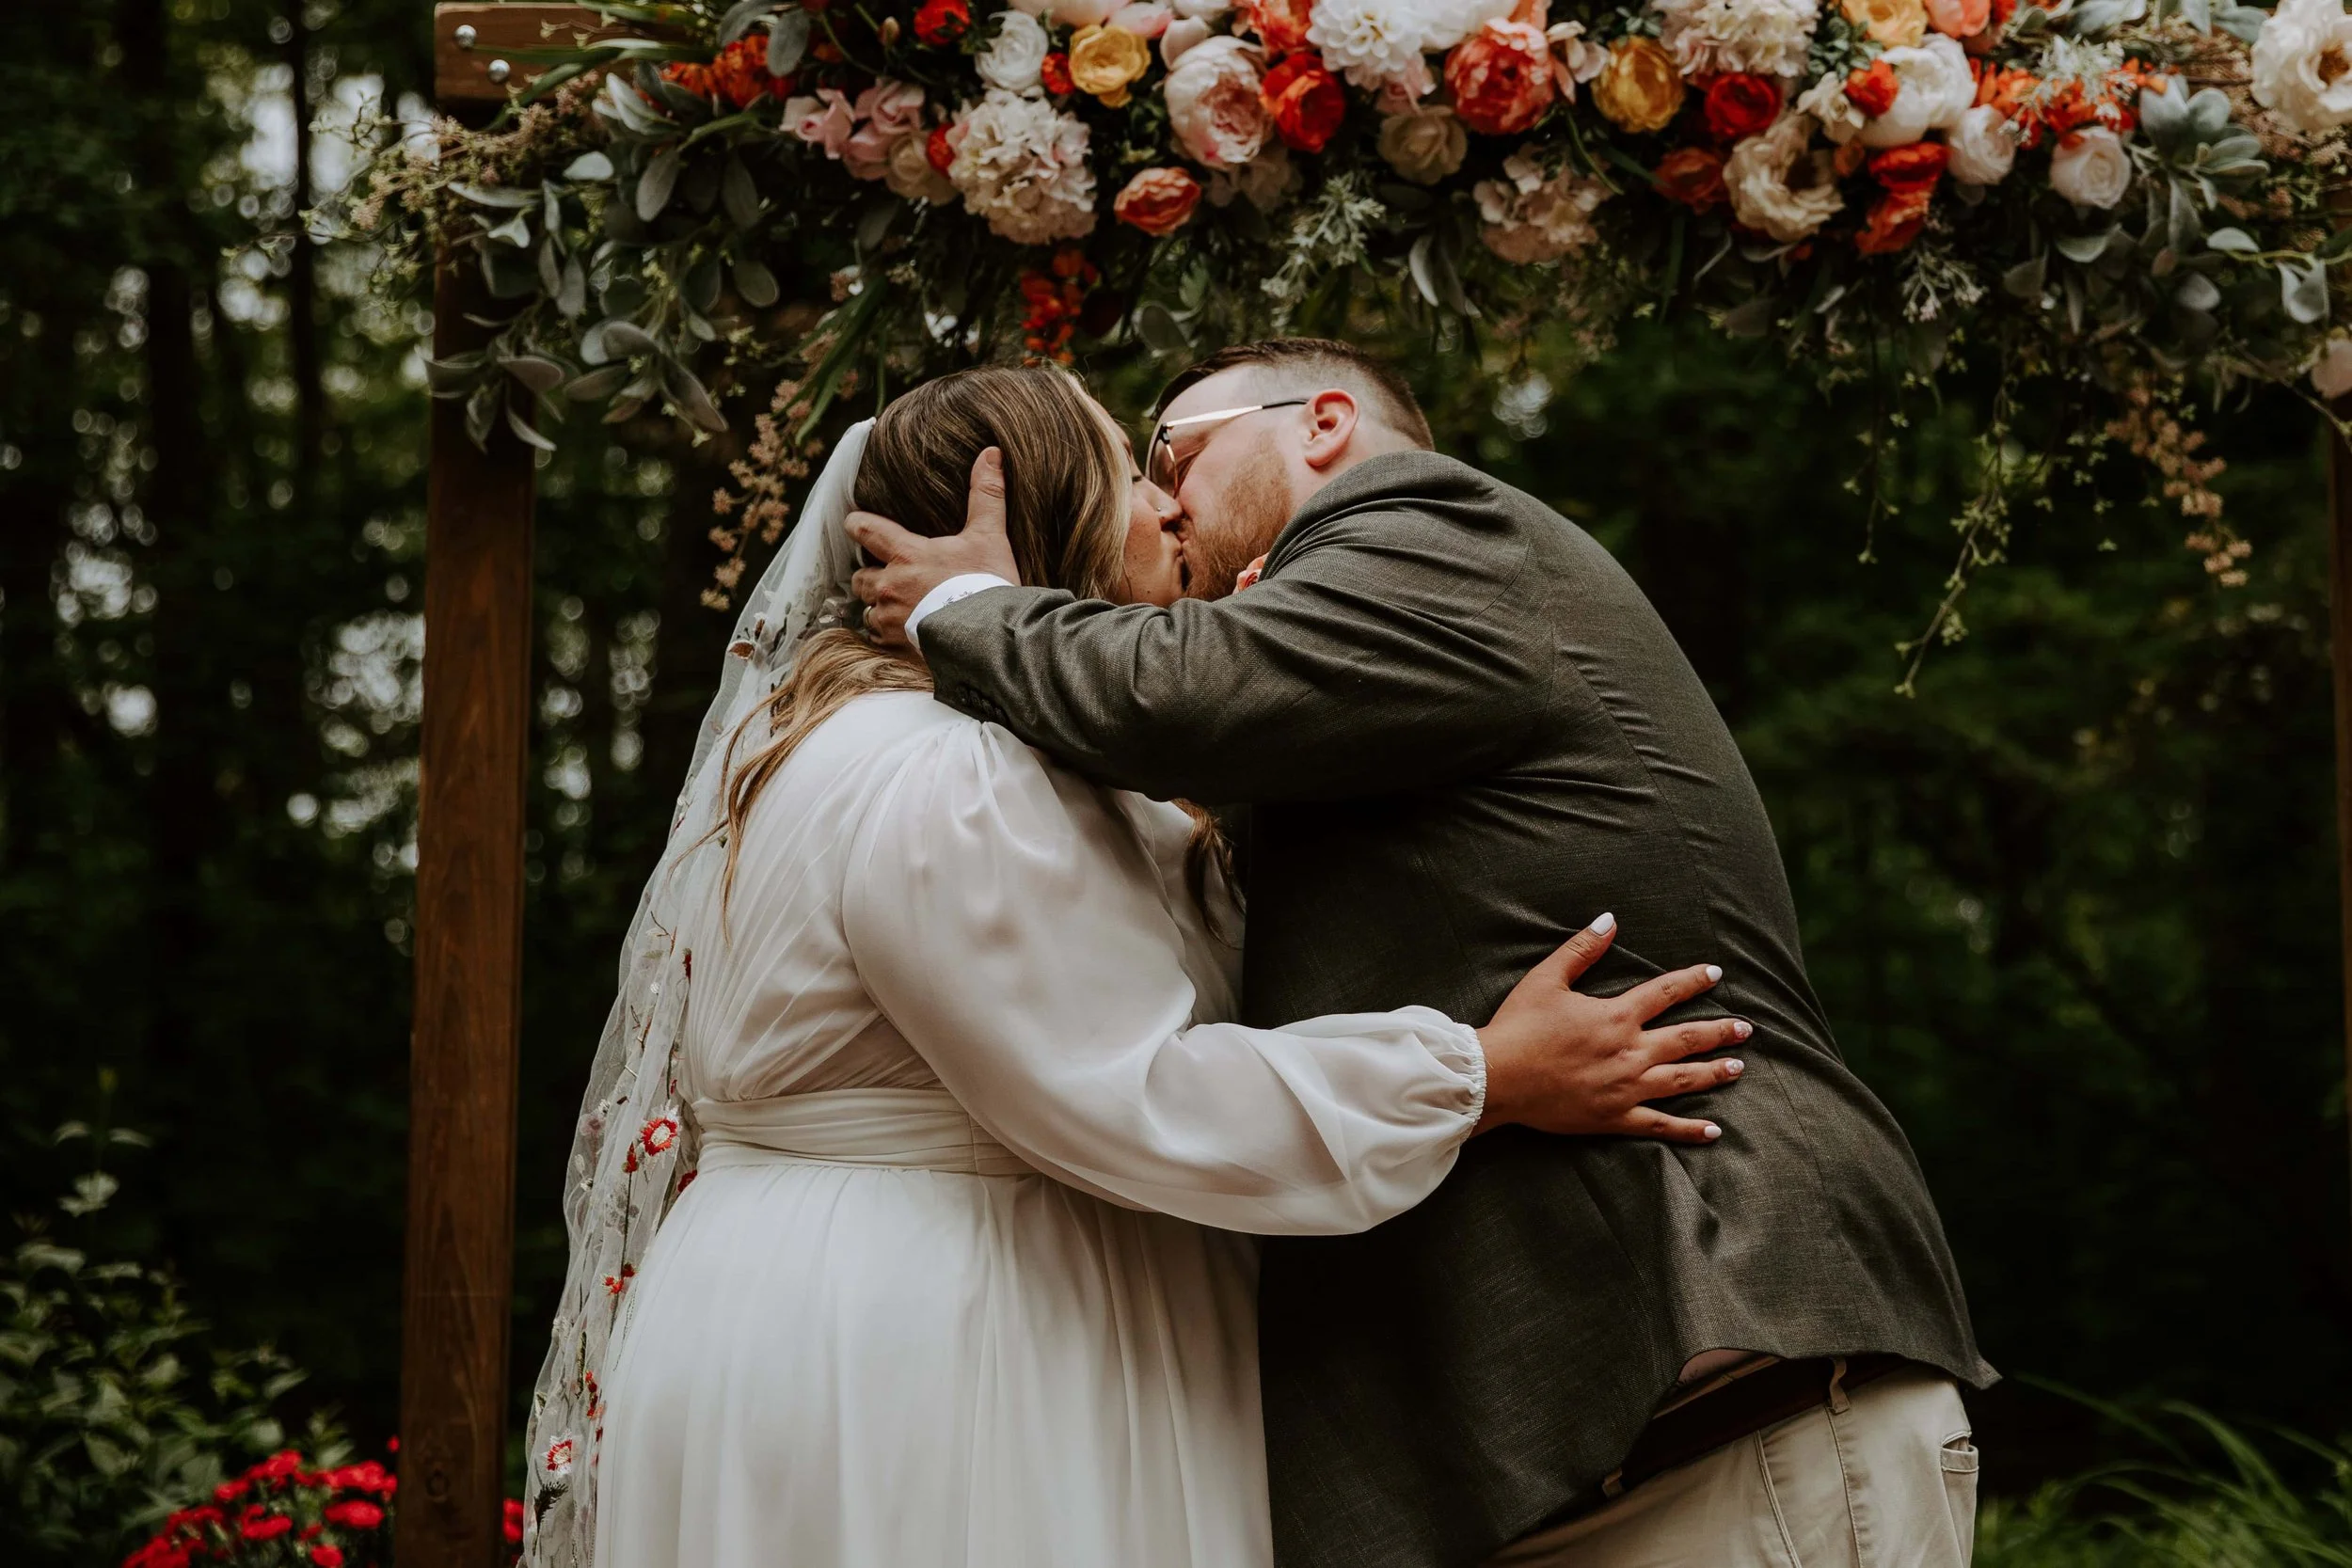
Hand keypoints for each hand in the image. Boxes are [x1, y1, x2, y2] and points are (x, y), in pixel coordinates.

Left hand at [846, 446, 1020, 648]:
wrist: (990, 636)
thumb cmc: (986, 584)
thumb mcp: (989, 536)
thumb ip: (986, 495)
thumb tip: (992, 453)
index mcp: (907, 554)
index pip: (866, 530)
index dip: (857, 524)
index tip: (854, 523)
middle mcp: (890, 585)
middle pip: (861, 577)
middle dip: (870, 576)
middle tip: (887, 575)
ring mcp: (890, 618)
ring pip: (868, 610)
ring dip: (879, 608)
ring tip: (898, 608)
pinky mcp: (896, 644)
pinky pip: (879, 639)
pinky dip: (888, 636)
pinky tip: (905, 634)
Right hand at [1473, 915, 1748, 1144]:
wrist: (1498, 1078)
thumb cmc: (1519, 1026)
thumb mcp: (1547, 978)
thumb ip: (1583, 949)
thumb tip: (1610, 919)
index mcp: (1616, 1016)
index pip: (1665, 993)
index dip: (1693, 981)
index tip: (1716, 974)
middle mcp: (1630, 1052)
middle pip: (1686, 1039)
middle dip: (1719, 1031)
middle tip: (1746, 1029)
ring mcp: (1626, 1088)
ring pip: (1682, 1080)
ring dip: (1714, 1073)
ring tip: (1739, 1068)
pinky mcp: (1615, 1117)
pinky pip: (1660, 1124)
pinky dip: (1688, 1129)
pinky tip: (1713, 1131)